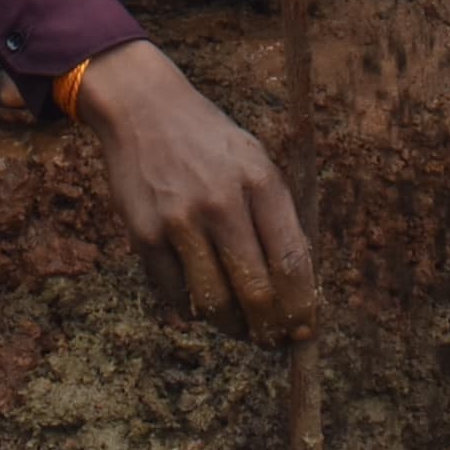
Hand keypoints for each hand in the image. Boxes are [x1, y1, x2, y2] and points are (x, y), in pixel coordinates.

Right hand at [78, 41, 313, 342]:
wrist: (144, 109)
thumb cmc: (209, 142)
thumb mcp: (254, 162)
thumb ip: (275, 215)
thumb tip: (295, 285)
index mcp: (260, 182)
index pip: (292, 261)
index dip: (302, 306)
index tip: (305, 329)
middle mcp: (222, 202)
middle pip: (256, 291)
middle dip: (270, 329)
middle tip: (272, 340)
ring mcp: (180, 221)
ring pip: (214, 303)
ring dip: (232, 327)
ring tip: (239, 328)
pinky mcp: (145, 235)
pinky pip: (175, 295)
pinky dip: (192, 309)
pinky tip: (200, 303)